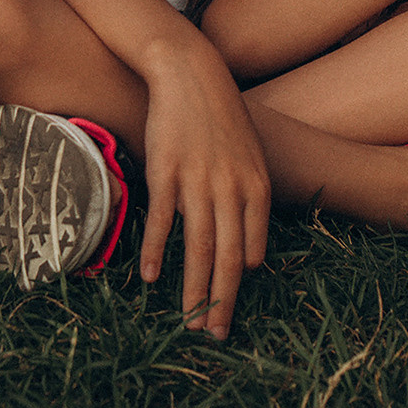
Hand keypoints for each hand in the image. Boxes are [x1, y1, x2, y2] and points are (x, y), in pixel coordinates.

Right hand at [134, 35, 271, 342]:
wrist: (192, 73)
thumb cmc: (220, 118)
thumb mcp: (249, 157)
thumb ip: (249, 201)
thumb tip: (250, 253)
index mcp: (256, 187)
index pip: (252, 248)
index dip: (240, 282)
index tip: (229, 309)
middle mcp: (232, 188)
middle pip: (228, 256)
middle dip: (221, 299)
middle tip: (214, 333)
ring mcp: (199, 180)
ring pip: (199, 246)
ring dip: (194, 289)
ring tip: (190, 321)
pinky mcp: (167, 171)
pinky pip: (164, 220)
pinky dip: (156, 251)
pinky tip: (151, 277)